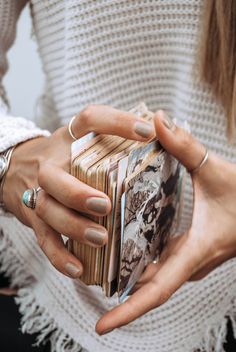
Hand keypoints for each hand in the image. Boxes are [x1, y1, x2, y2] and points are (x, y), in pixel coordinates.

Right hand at [3, 105, 153, 278]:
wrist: (16, 168)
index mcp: (68, 139)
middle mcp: (51, 163)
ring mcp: (39, 191)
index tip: (148, 132)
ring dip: (72, 226)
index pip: (90, 120)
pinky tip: (79, 269)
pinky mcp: (34, 218)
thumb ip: (113, 138)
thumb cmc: (62, 157)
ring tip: (99, 238)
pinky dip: (60, 256)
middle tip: (105, 205)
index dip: (118, 123)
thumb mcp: (79, 139)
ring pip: (48, 210)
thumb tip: (162, 131)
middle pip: (54, 176)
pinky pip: (44, 239)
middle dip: (77, 193)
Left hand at [96, 110, 235, 334]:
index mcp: (196, 251)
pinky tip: (124, 247)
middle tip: (86, 288)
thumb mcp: (215, 169)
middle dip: (119, 297)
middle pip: (149, 288)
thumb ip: (185, 146)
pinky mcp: (191, 251)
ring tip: (97, 271)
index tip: (101, 327)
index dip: (128, 311)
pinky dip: (140, 261)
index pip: (157, 291)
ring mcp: (191, 259)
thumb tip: (157, 121)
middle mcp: (191, 262)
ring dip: (127, 278)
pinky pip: (161, 263)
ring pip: (154, 276)